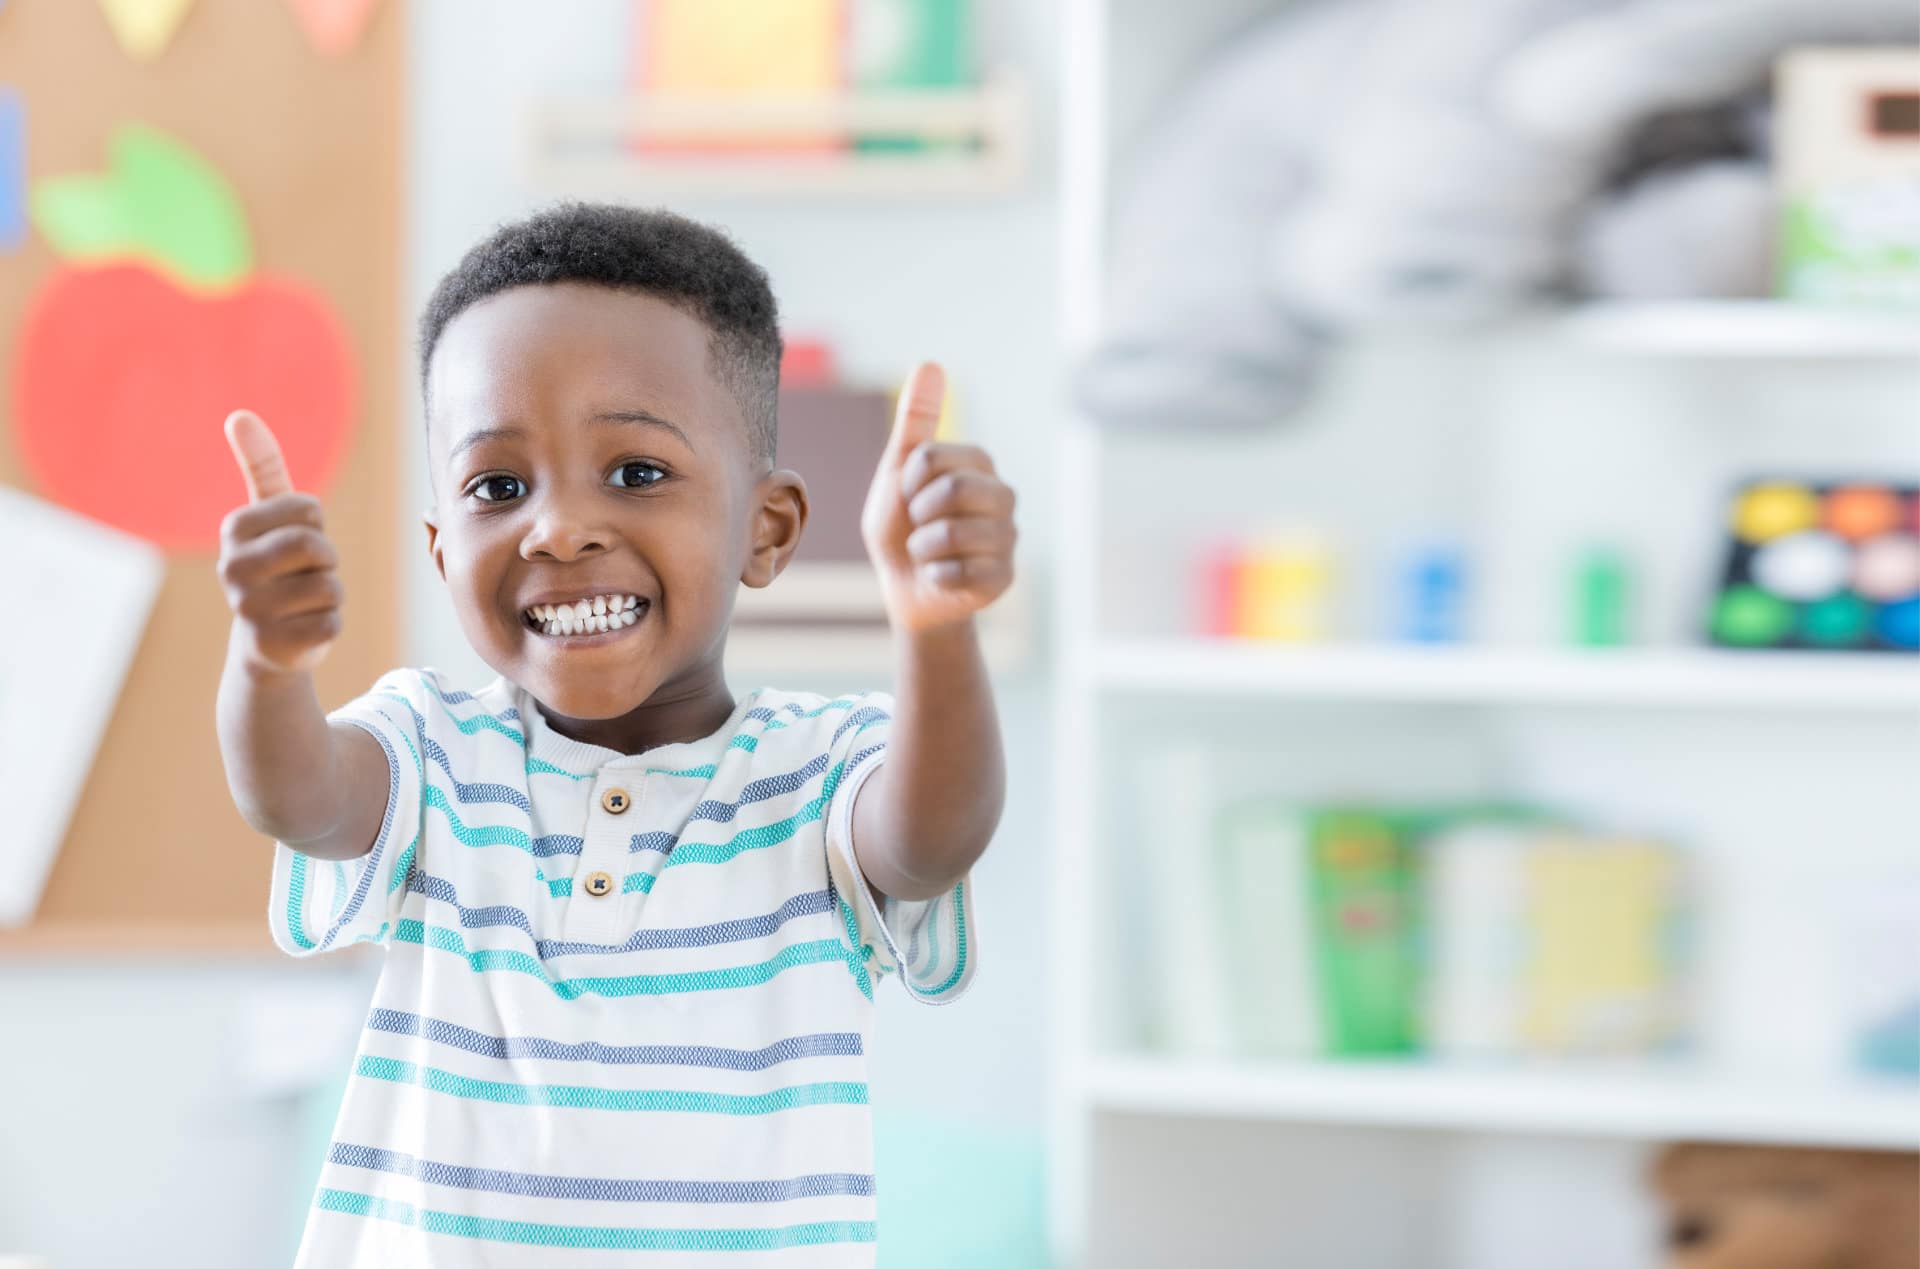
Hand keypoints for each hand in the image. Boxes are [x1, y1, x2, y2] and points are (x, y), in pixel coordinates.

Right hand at [217, 410, 341, 673]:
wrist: (266, 641)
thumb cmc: (277, 566)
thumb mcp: (270, 516)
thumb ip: (262, 466)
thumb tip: (239, 415)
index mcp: (234, 529)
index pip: (309, 510)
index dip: (314, 527)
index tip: (293, 543)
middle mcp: (232, 568)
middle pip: (317, 547)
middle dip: (325, 560)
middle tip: (303, 574)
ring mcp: (250, 609)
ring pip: (329, 586)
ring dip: (329, 594)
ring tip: (302, 602)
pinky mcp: (275, 645)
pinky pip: (332, 621)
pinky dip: (330, 624)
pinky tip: (302, 629)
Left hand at [861, 363, 1016, 633]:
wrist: (905, 586)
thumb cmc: (902, 525)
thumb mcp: (899, 469)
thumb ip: (916, 420)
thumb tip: (930, 362)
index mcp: (980, 463)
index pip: (934, 457)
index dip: (908, 482)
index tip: (909, 496)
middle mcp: (1002, 496)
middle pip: (954, 489)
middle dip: (918, 513)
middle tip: (919, 526)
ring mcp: (1008, 538)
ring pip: (953, 535)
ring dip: (922, 549)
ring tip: (928, 553)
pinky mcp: (1004, 577)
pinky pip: (959, 573)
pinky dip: (935, 577)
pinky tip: (941, 577)